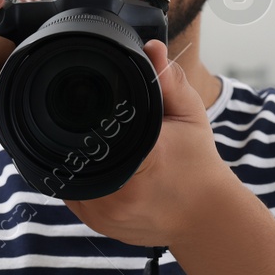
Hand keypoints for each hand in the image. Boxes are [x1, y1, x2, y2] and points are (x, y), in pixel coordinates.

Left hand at [62, 40, 239, 247]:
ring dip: (73, 157)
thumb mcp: (190, 117)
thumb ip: (170, 81)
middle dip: (76, 135)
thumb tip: (152, 48)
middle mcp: (116, 194)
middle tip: (82, 120)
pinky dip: (78, 177)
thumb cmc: (198, 165)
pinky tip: (90, 163)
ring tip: (87, 140)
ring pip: (68, 174)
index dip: (82, 118)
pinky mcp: (97, 226)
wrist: (206, 218)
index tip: (82, 107)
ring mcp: (103, 214)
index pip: (93, 133)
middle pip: (74, 151)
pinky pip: (73, 195)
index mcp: (139, 163)